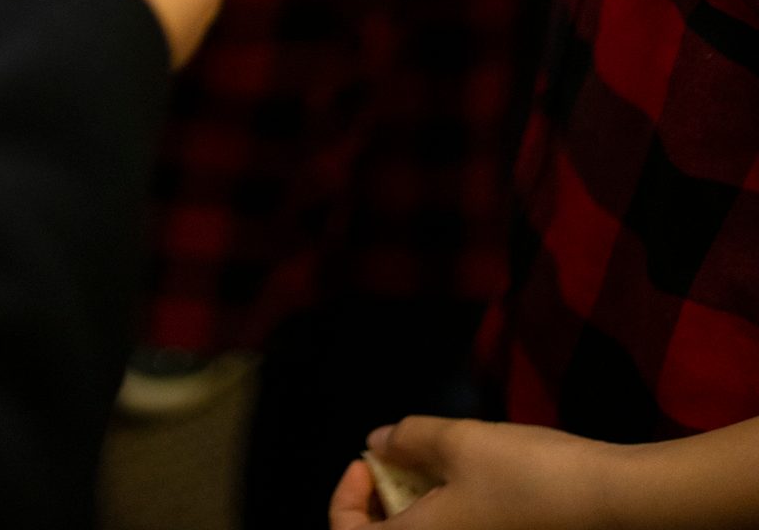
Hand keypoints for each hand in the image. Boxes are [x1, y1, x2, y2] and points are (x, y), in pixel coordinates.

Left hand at [330, 418, 622, 529]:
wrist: (614, 508)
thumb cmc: (527, 476)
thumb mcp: (461, 442)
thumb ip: (409, 439)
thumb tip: (377, 443)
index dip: (344, 501)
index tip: (366, 461)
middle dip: (380, 504)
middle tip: (396, 462)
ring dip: (416, 510)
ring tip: (433, 467)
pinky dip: (446, 518)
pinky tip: (467, 485)